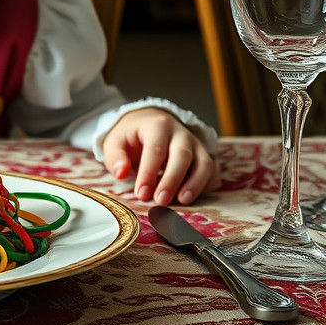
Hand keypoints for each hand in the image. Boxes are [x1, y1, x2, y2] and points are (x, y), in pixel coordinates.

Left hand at [101, 107, 218, 205]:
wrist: (149, 122)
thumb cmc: (131, 137)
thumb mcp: (115, 143)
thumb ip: (115, 158)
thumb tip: (121, 173)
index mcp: (157, 125)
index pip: (155, 149)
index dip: (149, 173)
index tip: (141, 194)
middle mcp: (180, 132)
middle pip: (182, 155)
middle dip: (172, 180)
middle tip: (160, 201)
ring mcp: (195, 144)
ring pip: (203, 162)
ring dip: (194, 183)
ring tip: (182, 201)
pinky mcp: (202, 156)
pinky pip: (210, 170)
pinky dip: (205, 184)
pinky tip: (194, 198)